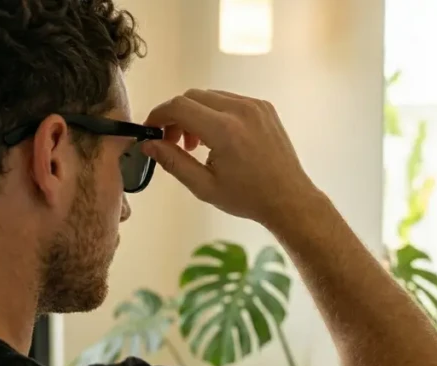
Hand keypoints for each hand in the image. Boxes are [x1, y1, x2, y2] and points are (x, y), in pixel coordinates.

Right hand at [142, 89, 319, 225]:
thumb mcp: (204, 186)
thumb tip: (147, 144)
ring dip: (195, 114)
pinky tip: (218, 139)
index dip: (158, 115)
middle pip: (192, 96)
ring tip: (197, 145)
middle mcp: (240, 109)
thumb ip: (173, 161)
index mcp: (224, 130)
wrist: (289, 199)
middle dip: (176, 116)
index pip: (179, 106)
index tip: (151, 131)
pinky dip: (215, 113)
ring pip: (210, 96)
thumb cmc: (246, 198)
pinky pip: (230, 100)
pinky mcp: (264, 107)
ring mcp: (255, 105)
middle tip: (174, 143)